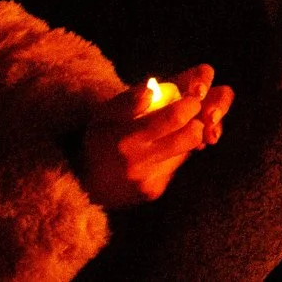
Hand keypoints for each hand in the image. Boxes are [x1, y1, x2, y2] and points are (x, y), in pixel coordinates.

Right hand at [77, 67, 231, 208]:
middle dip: (196, 120)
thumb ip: (128, 100)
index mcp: (127, 138)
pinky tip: (156, 153)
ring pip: (187, 150)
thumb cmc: (99, 141)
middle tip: (187, 115)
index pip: (175, 117)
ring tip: (164, 134)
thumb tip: (152, 90)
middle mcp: (140, 162)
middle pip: (192, 136)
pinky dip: (173, 155)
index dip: (190, 104)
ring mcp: (148, 180)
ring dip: (183, 137)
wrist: (85, 184)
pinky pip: (176, 166)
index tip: (189, 98)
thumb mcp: (104, 115)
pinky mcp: (154, 192)